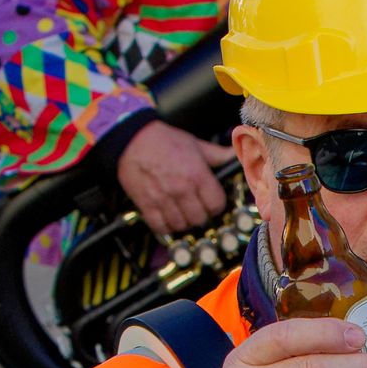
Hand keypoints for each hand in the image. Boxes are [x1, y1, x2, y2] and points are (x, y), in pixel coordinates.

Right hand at [114, 121, 232, 233]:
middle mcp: (181, 189)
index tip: (212, 203)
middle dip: (201, 215)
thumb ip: (218, 154)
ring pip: (182, 225)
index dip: (216, 205)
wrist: (132, 140)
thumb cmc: (164, 140)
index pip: (216, 205)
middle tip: (197, 209)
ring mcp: (163, 199)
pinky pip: (161, 227)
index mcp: (197, 175)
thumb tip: (234, 155)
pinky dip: (166, 226)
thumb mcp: (195, 144)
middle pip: (200, 219)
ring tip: (182, 213)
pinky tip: (168, 217)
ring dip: (184, 222)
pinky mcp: (147, 205)